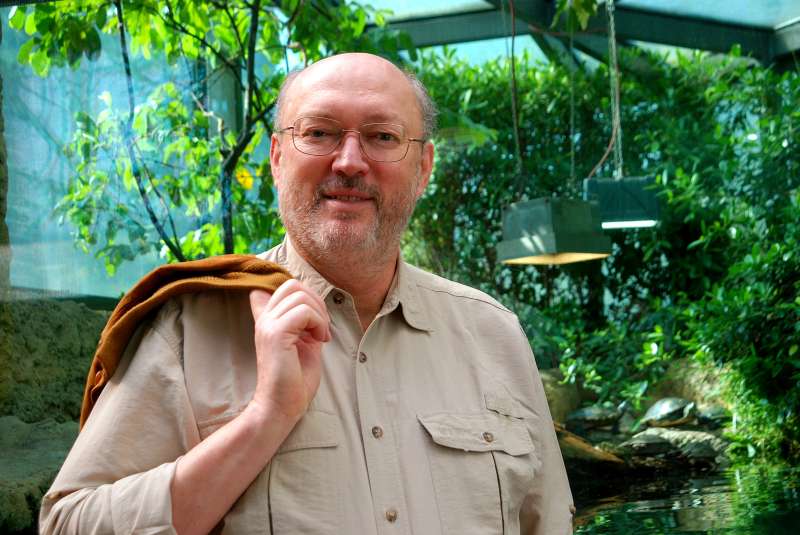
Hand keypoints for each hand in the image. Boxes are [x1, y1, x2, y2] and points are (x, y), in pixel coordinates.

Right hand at [248, 279, 330, 423]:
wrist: (281, 407)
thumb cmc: (294, 381)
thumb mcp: (304, 343)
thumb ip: (305, 324)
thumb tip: (312, 307)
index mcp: (269, 319)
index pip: (283, 286)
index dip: (307, 296)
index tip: (315, 321)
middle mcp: (264, 318)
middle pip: (293, 285)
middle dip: (316, 301)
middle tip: (322, 326)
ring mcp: (267, 324)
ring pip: (300, 296)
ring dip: (319, 315)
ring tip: (320, 336)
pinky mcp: (275, 334)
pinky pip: (304, 311)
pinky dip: (319, 323)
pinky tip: (319, 340)